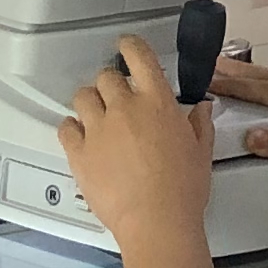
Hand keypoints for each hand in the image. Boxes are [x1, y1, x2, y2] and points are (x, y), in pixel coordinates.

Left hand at [57, 36, 217, 254]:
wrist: (157, 221)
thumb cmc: (182, 190)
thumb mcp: (201, 152)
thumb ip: (200, 124)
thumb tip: (202, 109)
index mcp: (157, 102)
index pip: (138, 56)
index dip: (130, 46)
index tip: (127, 46)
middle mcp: (124, 109)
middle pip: (106, 77)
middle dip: (111, 85)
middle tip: (117, 99)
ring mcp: (99, 129)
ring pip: (83, 97)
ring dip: (90, 103)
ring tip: (97, 118)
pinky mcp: (79, 152)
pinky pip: (65, 127)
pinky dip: (71, 128)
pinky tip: (80, 137)